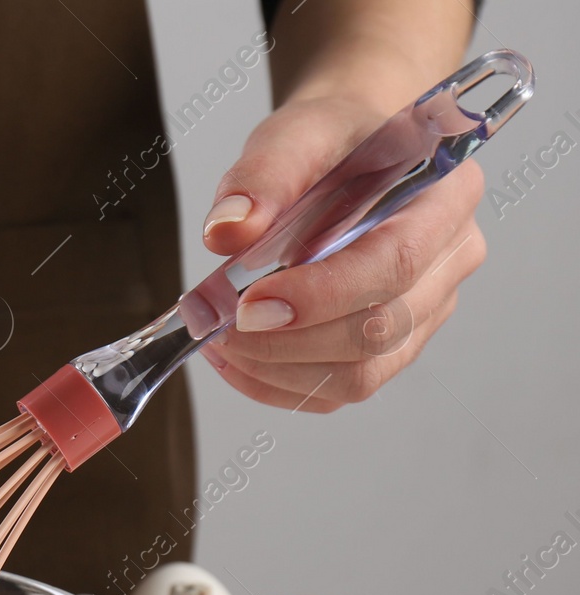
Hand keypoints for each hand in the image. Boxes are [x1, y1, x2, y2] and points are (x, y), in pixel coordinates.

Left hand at [199, 94, 485, 411]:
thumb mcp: (294, 134)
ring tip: (215, 336)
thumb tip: (227, 230)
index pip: (397, 263)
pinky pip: (336, 391)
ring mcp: (425, 312)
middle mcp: (449, 261)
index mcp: (445, 197)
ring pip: (359, 375)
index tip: (248, 304)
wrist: (344, 152)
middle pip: (379, 330)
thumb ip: (263, 176)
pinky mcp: (390, 348)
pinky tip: (233, 356)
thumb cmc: (330, 142)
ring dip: (274, 369)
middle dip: (285, 340)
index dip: (321, 294)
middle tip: (213, 320)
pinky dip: (275, 383)